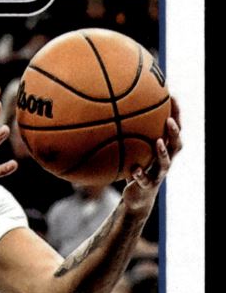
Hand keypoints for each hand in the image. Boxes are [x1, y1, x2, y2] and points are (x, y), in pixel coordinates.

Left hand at [122, 97, 181, 214]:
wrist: (136, 197)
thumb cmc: (136, 168)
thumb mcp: (134, 151)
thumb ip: (131, 134)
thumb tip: (116, 109)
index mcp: (164, 149)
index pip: (175, 129)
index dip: (176, 113)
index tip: (172, 95)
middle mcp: (165, 161)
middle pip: (177, 145)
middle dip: (175, 132)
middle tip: (170, 120)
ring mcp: (158, 174)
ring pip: (165, 163)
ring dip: (163, 152)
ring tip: (158, 142)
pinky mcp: (148, 186)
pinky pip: (145, 180)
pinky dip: (141, 175)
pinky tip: (135, 170)